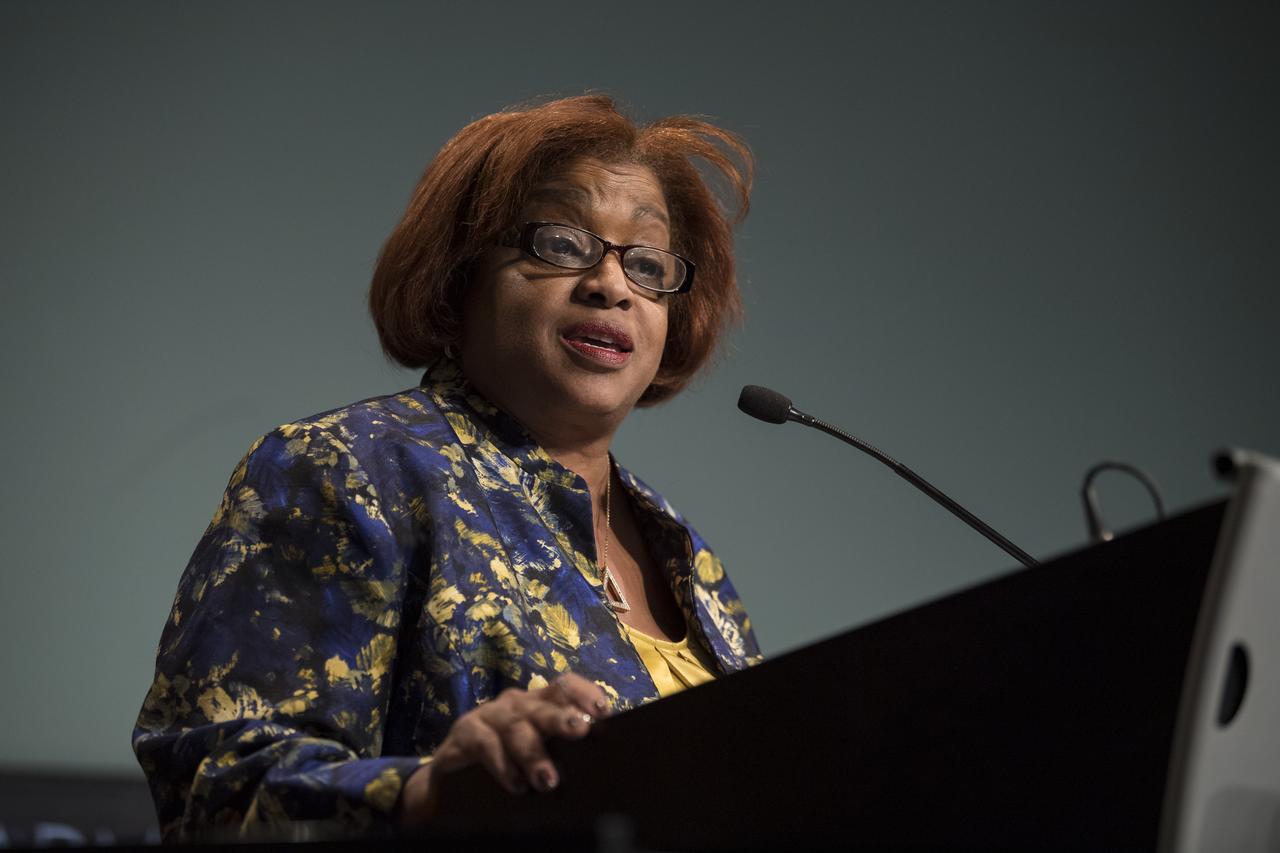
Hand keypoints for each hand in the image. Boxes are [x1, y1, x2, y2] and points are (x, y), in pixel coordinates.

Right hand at [397, 673, 610, 826]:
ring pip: (516, 727)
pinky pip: (485, 745)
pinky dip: (502, 766)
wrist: (451, 777)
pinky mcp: (465, 732)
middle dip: (561, 717)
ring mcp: (490, 715)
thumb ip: (560, 752)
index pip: (564, 687)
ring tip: (548, 780)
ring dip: (533, 753)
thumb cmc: (505, 764)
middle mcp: (516, 704)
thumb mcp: (535, 754)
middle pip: (543, 706)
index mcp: (539, 704)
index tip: (604, 711)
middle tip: (581, 730)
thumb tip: (601, 765)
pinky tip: (516, 785)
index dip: (583, 693)